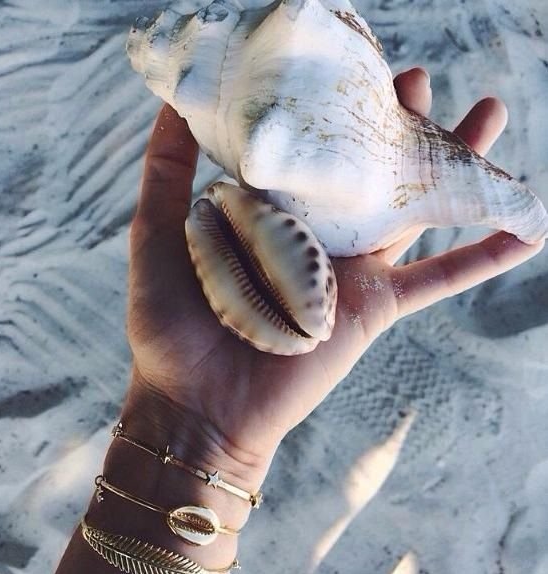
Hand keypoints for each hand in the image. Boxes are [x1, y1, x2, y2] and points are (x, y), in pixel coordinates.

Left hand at [125, 68, 543, 487]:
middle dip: (398, 128)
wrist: (198, 404)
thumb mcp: (159, 235)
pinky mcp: (374, 309)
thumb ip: (166, 173)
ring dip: (454, 168)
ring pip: (414, 211)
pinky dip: (481, 258)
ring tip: (488, 116)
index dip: (333, 114)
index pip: (312, 155)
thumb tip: (173, 108)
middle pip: (369, 174)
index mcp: (270, 218)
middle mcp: (317, 239)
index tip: (351, 71)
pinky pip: (439, 280)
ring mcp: (351, 273)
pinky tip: (525, 231)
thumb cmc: (170, 326)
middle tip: (421, 80)